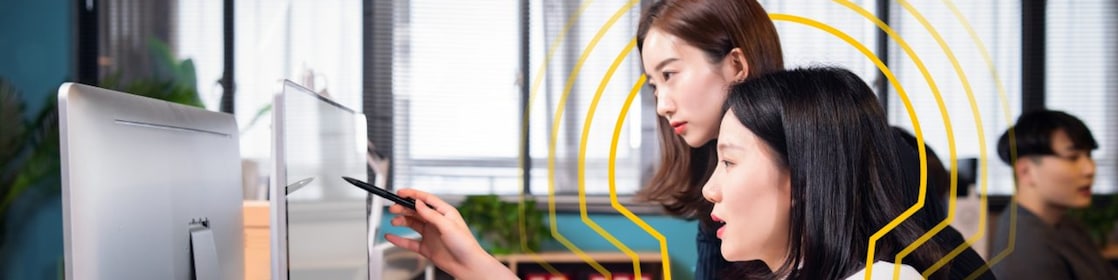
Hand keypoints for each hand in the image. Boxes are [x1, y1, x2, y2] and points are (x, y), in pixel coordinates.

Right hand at [384, 189, 516, 279]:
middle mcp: (436, 222)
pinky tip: (391, 236)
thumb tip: (419, 203)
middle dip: (404, 208)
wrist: (467, 265)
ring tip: (394, 221)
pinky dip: (399, 239)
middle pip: (416, 211)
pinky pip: (409, 241)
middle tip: (393, 207)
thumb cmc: (465, 245)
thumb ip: (431, 214)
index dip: (412, 194)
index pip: (426, 199)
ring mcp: (430, 234)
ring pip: (412, 224)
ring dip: (402, 221)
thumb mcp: (448, 225)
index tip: (400, 192)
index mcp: (444, 213)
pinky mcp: (426, 247)